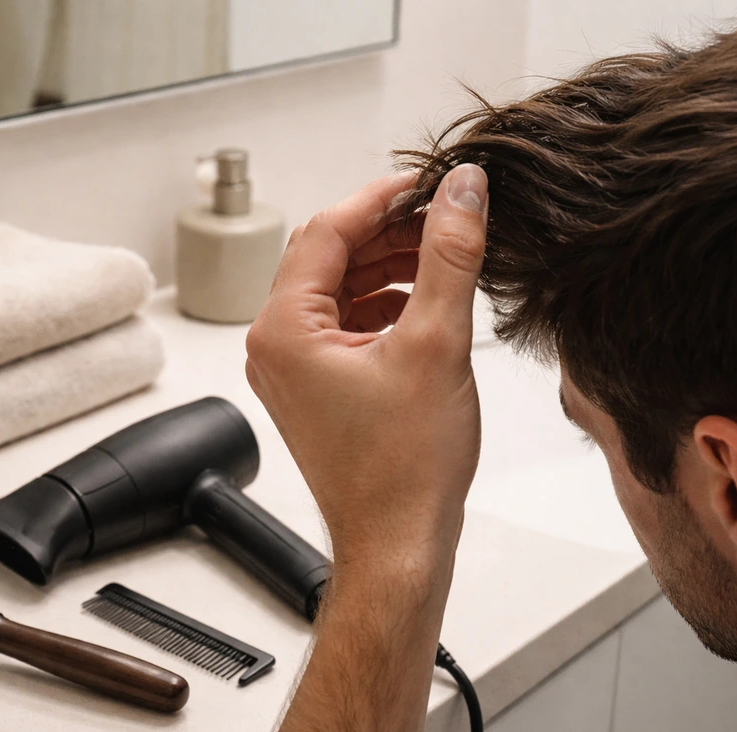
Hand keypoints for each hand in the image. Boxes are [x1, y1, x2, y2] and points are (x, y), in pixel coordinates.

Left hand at [245, 165, 488, 576]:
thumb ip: (448, 255)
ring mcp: (292, 371)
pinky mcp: (314, 389)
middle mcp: (274, 347)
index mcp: (284, 330)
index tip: (429, 181)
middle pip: (327, 257)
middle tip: (444, 216)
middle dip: (386, 232)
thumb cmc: (406, 468)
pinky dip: (382, 306)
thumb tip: (461, 190)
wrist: (398, 545)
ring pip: (337, 291)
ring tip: (442, 256)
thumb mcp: (436, 343)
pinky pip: (343, 326)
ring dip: (387, 267)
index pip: (326, 231)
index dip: (382, 198)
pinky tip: (424, 303)